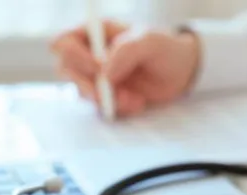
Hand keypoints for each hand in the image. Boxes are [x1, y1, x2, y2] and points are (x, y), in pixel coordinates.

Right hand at [50, 21, 199, 116]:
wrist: (182, 74)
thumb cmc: (166, 49)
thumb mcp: (151, 42)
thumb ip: (126, 51)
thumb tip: (104, 72)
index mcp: (97, 33)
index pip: (64, 42)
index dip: (75, 57)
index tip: (98, 69)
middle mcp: (92, 54)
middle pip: (66, 70)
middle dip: (88, 85)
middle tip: (109, 93)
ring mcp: (98, 77)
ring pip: (83, 92)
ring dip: (107, 99)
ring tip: (135, 98)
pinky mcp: (107, 96)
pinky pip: (100, 107)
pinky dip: (118, 109)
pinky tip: (137, 103)